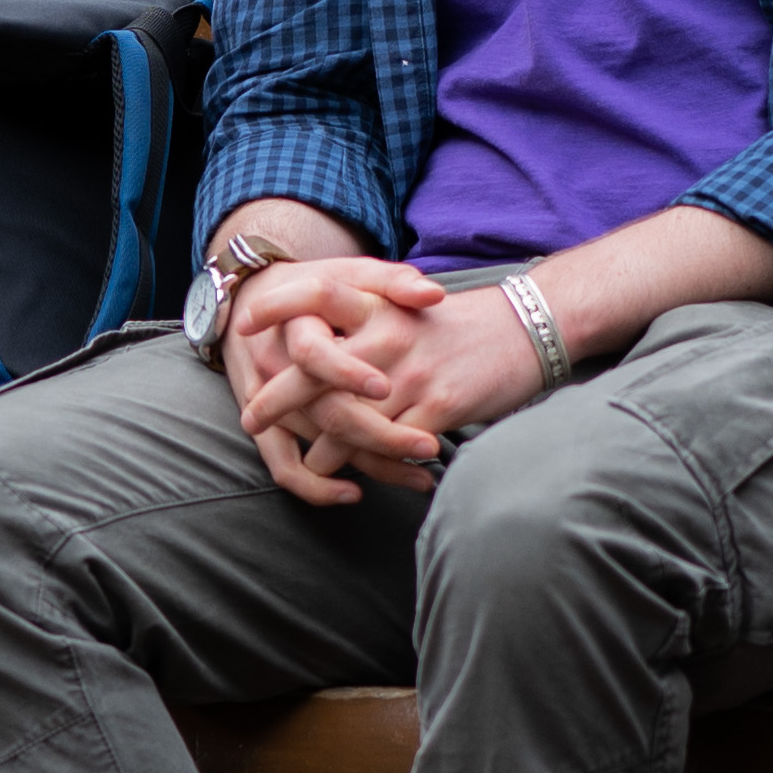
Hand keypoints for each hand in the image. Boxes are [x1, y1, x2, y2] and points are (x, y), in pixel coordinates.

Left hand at [245, 259, 570, 500]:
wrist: (528, 328)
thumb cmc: (465, 323)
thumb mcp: (410, 306)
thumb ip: (367, 323)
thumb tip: (320, 352)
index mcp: (378, 304)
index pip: (315, 294)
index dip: (277, 308)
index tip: (244, 325)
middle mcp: (386, 336)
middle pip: (312, 370)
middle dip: (275, 400)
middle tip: (251, 420)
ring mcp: (407, 375)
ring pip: (344, 421)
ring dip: (319, 450)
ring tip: (307, 464)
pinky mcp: (434, 408)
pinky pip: (386, 447)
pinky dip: (370, 467)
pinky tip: (362, 478)